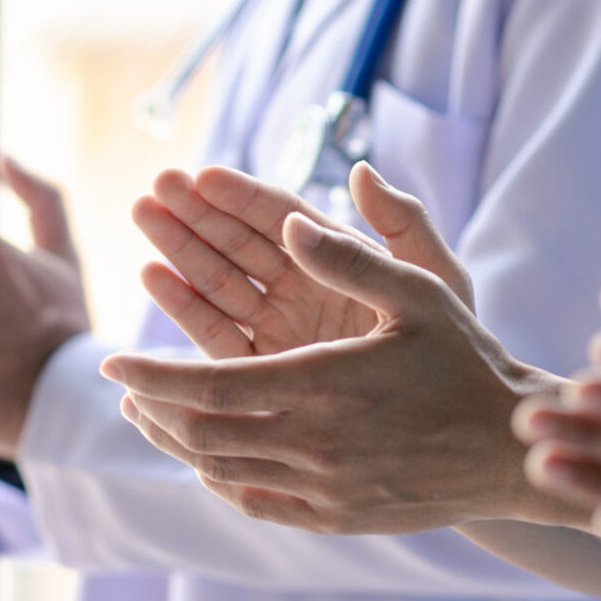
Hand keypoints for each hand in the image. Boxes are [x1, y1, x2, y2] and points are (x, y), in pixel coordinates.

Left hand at [102, 163, 561, 534]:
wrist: (513, 451)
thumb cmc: (468, 362)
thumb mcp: (420, 292)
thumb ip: (352, 256)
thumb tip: (291, 222)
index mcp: (323, 385)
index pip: (207, 386)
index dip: (150, 377)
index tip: (112, 363)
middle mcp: (316, 443)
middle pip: (202, 434)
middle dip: (152, 410)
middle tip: (126, 390)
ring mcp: (325, 487)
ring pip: (223, 472)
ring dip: (177, 445)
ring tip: (152, 419)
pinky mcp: (337, 517)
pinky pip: (257, 503)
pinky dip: (219, 481)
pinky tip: (208, 461)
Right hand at [130, 162, 474, 358]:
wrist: (455, 428)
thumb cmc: (457, 349)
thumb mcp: (437, 282)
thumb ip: (404, 227)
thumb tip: (361, 172)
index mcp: (344, 261)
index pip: (285, 218)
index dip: (245, 196)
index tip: (205, 176)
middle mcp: (306, 290)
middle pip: (242, 243)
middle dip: (198, 214)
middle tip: (157, 186)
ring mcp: (281, 330)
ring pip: (221, 280)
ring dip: (180, 248)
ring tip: (143, 214)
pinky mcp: (264, 372)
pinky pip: (218, 333)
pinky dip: (184, 304)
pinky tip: (153, 275)